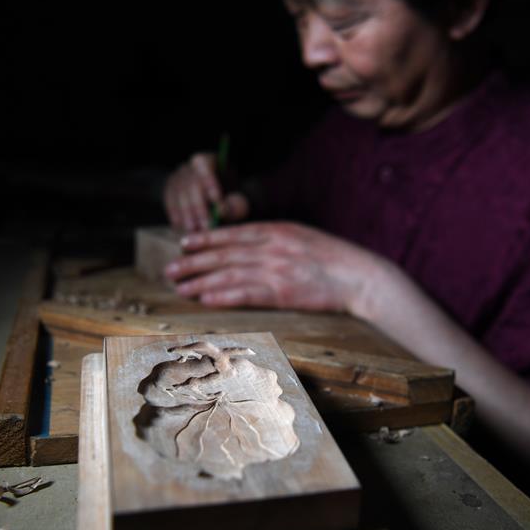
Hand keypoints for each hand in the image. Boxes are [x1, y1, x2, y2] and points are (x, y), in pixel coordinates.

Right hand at [163, 152, 248, 231]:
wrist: (220, 204)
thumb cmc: (234, 201)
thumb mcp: (241, 201)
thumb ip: (236, 204)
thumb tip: (222, 211)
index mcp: (212, 160)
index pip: (206, 165)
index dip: (210, 183)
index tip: (218, 204)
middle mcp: (192, 165)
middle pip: (192, 184)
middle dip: (200, 208)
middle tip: (206, 227)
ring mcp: (179, 176)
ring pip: (180, 195)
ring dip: (188, 216)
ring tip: (196, 233)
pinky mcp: (170, 189)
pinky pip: (170, 202)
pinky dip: (177, 216)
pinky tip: (183, 230)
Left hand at [164, 221, 382, 313]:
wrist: (361, 277)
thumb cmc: (333, 258)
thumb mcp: (301, 236)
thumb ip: (273, 238)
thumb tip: (246, 244)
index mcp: (277, 230)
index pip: (232, 233)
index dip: (205, 239)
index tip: (183, 244)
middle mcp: (273, 247)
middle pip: (224, 254)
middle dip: (193, 262)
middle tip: (169, 270)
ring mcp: (278, 270)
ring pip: (230, 274)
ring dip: (201, 281)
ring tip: (180, 288)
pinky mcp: (284, 293)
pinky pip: (247, 294)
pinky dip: (224, 296)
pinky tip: (206, 299)